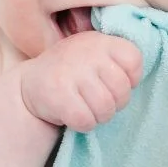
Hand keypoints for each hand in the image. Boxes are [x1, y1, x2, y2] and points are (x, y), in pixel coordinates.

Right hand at [20, 31, 142, 132]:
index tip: (113, 83)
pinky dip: (83, 125)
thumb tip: (136, 79)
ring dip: (99, 117)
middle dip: (115, 104)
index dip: (130, 79)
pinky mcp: (58, 94)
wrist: (31, 84)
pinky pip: (86, 120)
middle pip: (122, 90)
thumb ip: (116, 60)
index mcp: (100, 41)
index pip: (134, 60)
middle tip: (98, 101)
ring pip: (106, 108)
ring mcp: (71, 72)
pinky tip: (73, 114)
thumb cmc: (72, 73)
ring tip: (86, 108)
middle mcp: (86, 52)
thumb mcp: (94, 55)